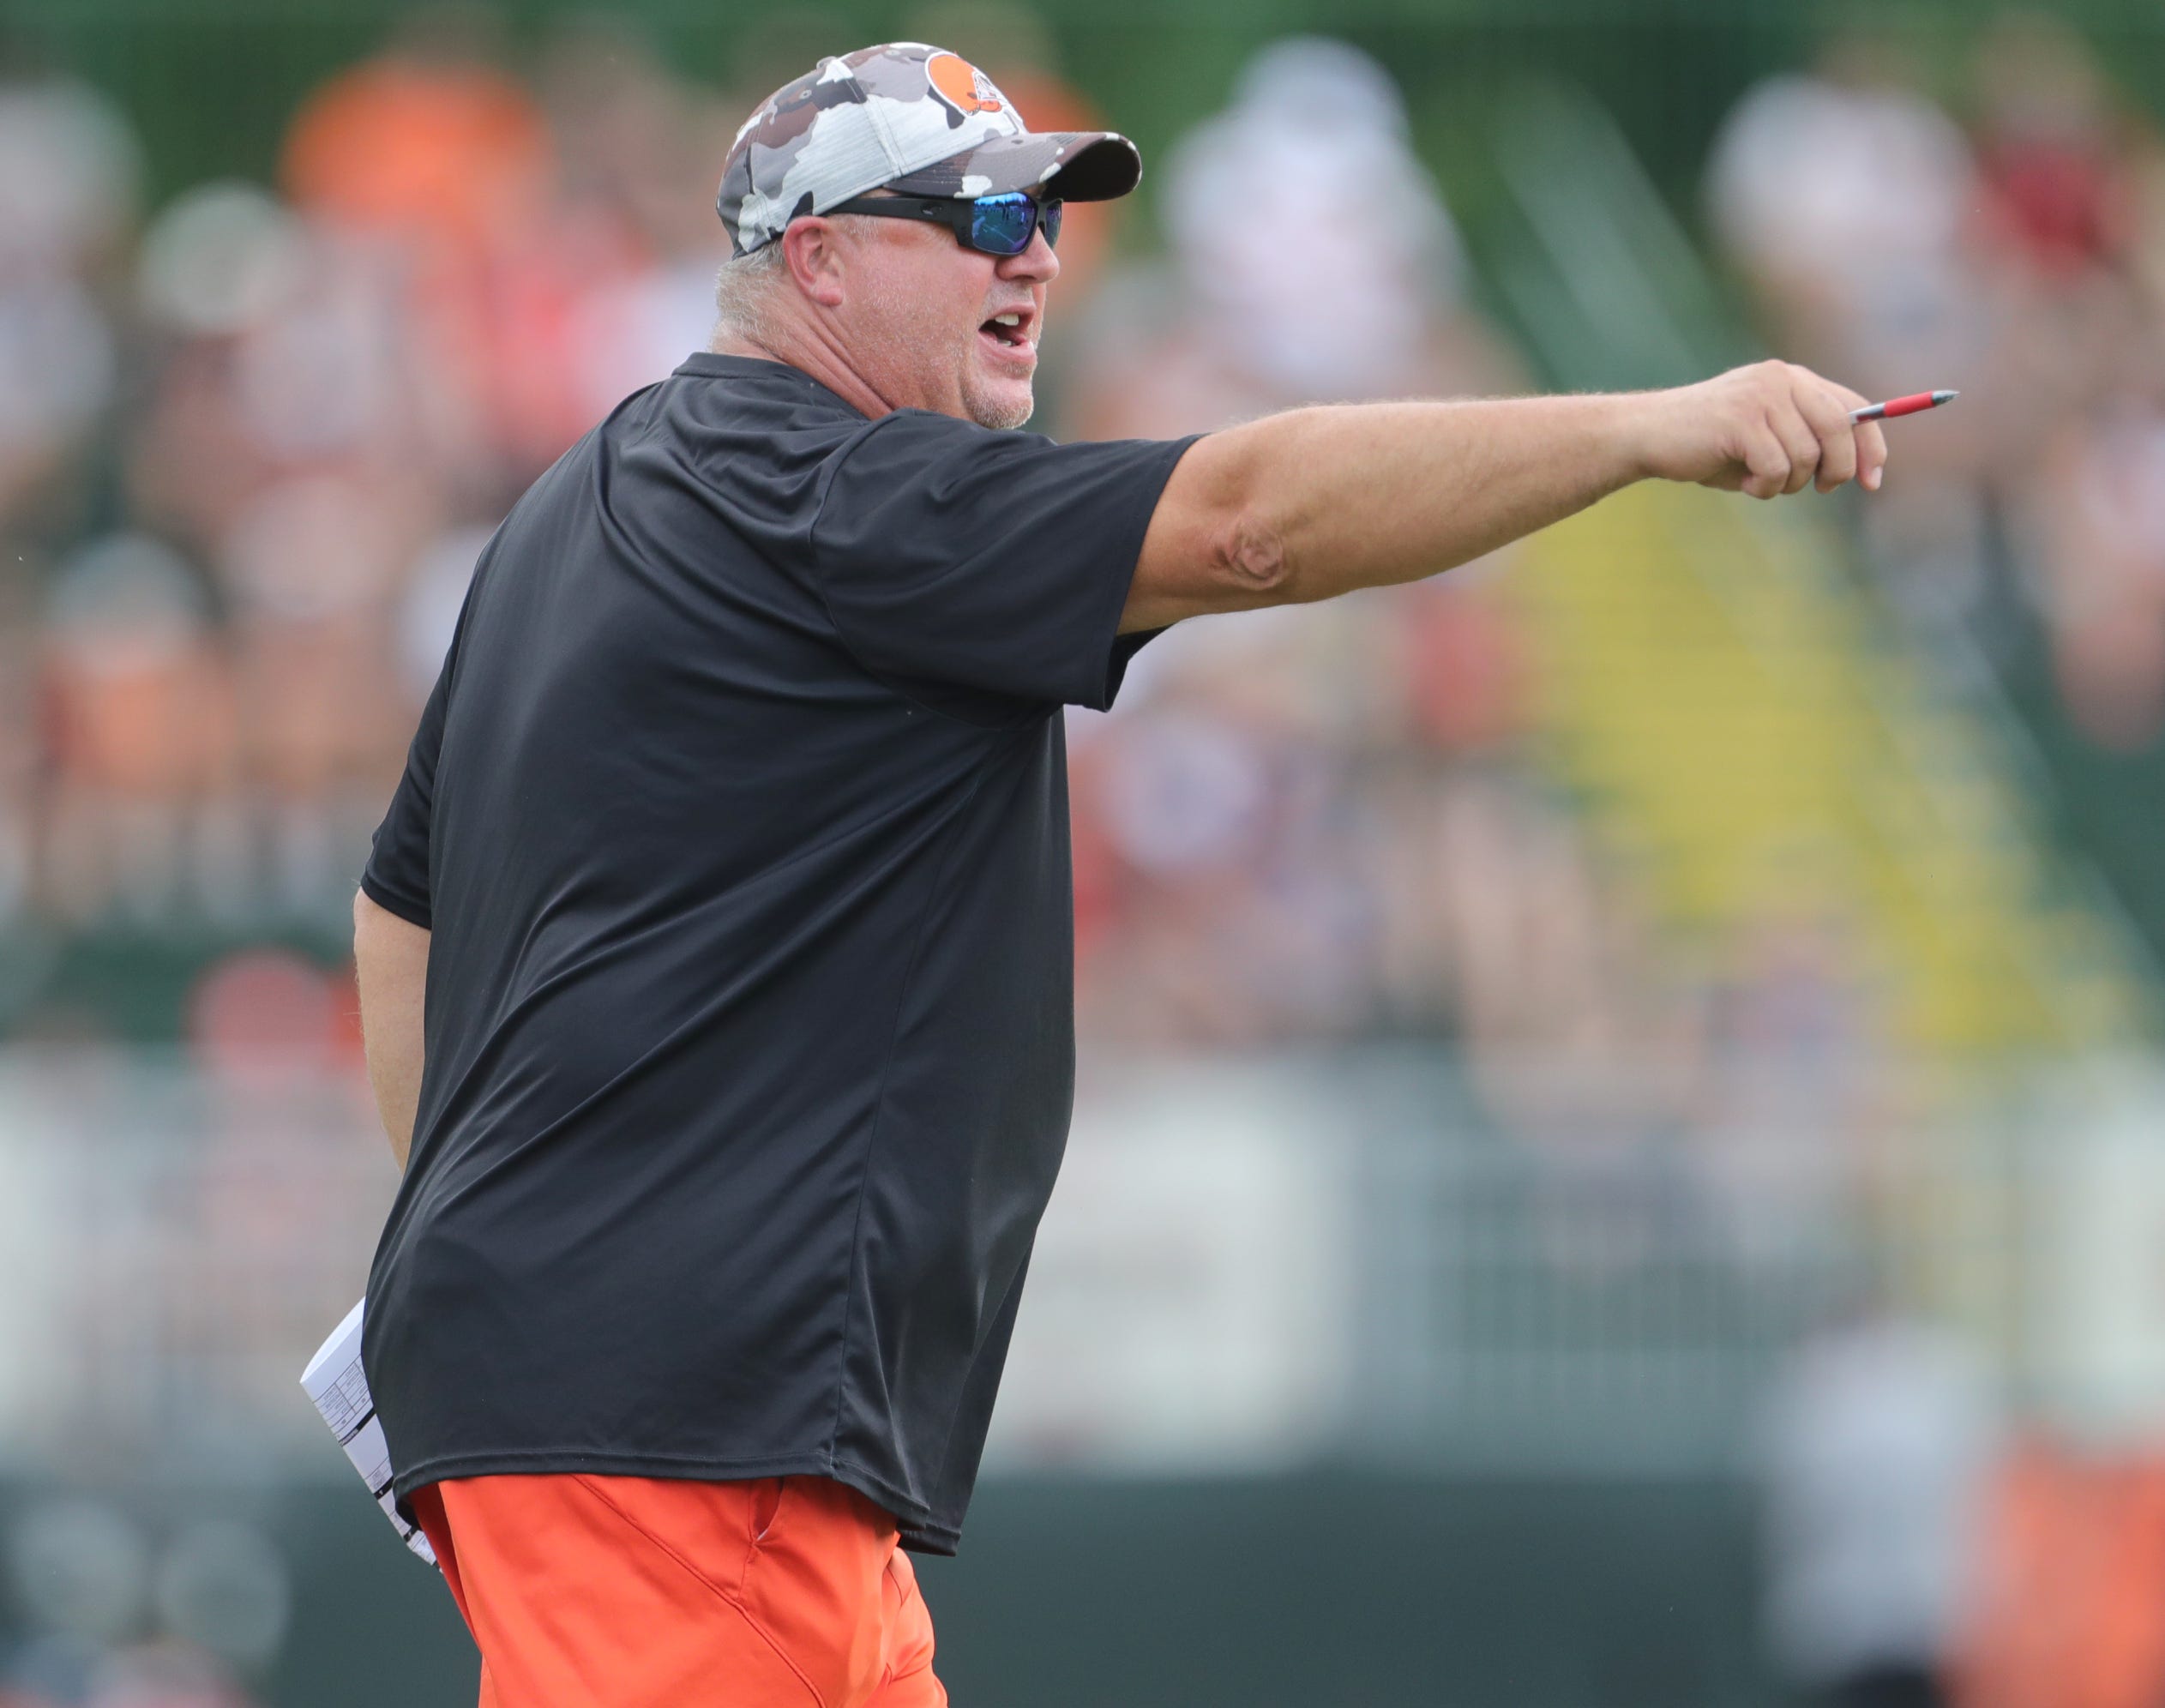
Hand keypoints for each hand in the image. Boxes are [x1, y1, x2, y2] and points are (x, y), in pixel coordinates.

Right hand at [1636, 360, 1888, 498]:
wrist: (1646, 435)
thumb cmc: (1708, 445)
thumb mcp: (1765, 439)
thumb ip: (1806, 442)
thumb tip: (1856, 469)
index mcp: (1792, 379)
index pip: (1853, 407)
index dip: (1871, 445)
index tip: (1873, 481)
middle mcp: (1781, 379)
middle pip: (1840, 429)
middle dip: (1839, 469)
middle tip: (1821, 490)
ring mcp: (1761, 396)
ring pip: (1807, 456)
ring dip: (1788, 484)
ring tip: (1758, 482)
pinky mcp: (1741, 420)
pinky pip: (1777, 468)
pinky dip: (1765, 488)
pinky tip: (1744, 484)